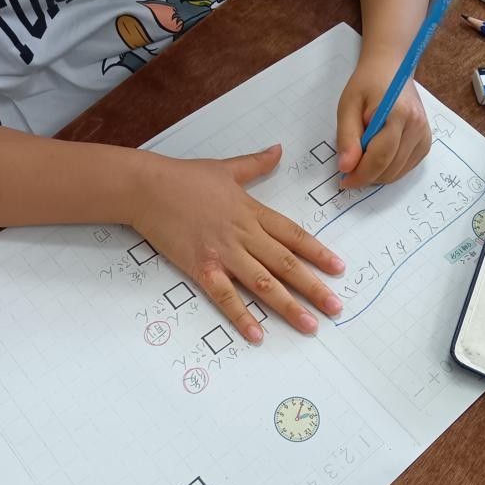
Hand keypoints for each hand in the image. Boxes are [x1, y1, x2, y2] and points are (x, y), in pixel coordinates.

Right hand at [132, 145, 344, 341]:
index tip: (338, 269)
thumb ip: (256, 164)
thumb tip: (278, 150)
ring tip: (310, 325)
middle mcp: (244, 234)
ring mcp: (223, 253)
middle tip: (335, 308)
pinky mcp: (201, 267)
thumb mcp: (226, 168)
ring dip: (289, 306)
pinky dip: (241, 316)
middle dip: (314, 287)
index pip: (293, 236)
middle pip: (286, 264)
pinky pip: (225, 296)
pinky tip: (257, 334)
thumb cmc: (182, 177)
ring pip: (263, 283)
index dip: (318, 253)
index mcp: (252, 212)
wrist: (146, 187)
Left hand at [336, 52, 431, 188]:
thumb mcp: (348, 106)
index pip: (380, 157)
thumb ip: (347, 138)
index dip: (360, 175)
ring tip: (363, 158)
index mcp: (398, 114)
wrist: (391, 69)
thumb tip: (346, 167)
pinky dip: (389, 170)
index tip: (343, 181)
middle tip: (349, 169)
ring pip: (398, 173)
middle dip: (367, 176)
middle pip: (390, 169)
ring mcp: (424, 135)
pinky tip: (378, 156)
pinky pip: (405, 168)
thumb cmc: (367, 85)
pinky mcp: (425, 142)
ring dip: (377, 174)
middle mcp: (417, 126)